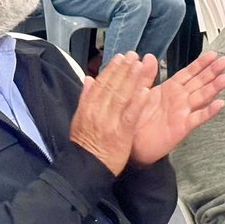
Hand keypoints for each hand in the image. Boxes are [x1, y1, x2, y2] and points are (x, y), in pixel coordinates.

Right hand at [68, 54, 156, 174]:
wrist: (85, 168)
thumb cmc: (85, 144)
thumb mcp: (79, 119)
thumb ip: (85, 97)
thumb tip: (88, 78)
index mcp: (88, 107)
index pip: (101, 83)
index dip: (112, 68)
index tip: (120, 57)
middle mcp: (97, 111)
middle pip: (112, 85)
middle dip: (123, 68)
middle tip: (133, 55)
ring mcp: (109, 121)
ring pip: (121, 95)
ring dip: (131, 79)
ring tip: (139, 65)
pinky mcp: (121, 132)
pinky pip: (130, 114)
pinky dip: (137, 102)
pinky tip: (145, 90)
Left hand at [129, 51, 224, 165]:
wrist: (131, 143)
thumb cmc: (135, 117)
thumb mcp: (138, 92)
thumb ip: (145, 75)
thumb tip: (148, 56)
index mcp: (170, 88)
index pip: (189, 72)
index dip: (201, 63)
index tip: (214, 54)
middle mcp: (180, 98)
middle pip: (200, 82)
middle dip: (213, 71)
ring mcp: (183, 112)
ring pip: (202, 96)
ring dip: (215, 87)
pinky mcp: (182, 127)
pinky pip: (198, 118)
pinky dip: (209, 111)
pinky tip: (220, 104)